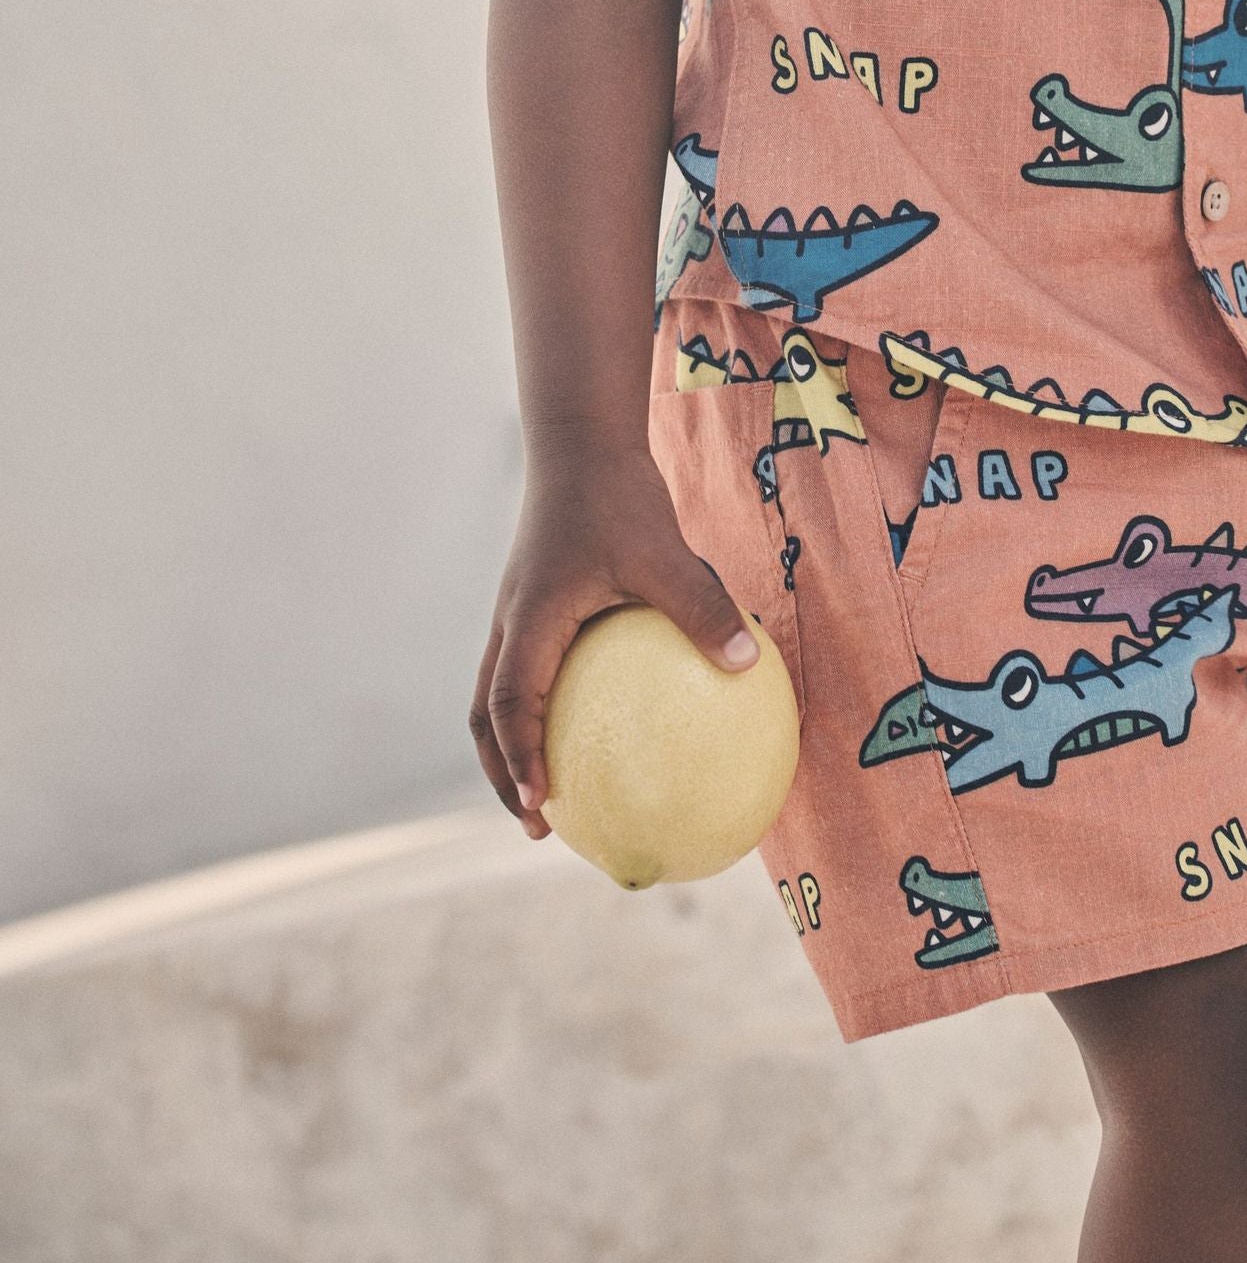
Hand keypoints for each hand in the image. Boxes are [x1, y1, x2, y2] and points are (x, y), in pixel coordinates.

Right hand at [469, 455, 758, 839]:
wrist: (582, 442)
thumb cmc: (618, 496)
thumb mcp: (665, 553)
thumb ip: (701, 608)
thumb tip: (746, 663)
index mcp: (530, 620)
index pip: (508, 704)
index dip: (518, 759)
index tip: (541, 805)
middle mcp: (512, 623)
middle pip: (484, 715)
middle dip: (503, 772)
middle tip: (539, 820)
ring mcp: (518, 613)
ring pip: (498, 692)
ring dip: (514, 742)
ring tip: (556, 786)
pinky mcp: (537, 603)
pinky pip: (530, 666)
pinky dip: (543, 703)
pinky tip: (602, 715)